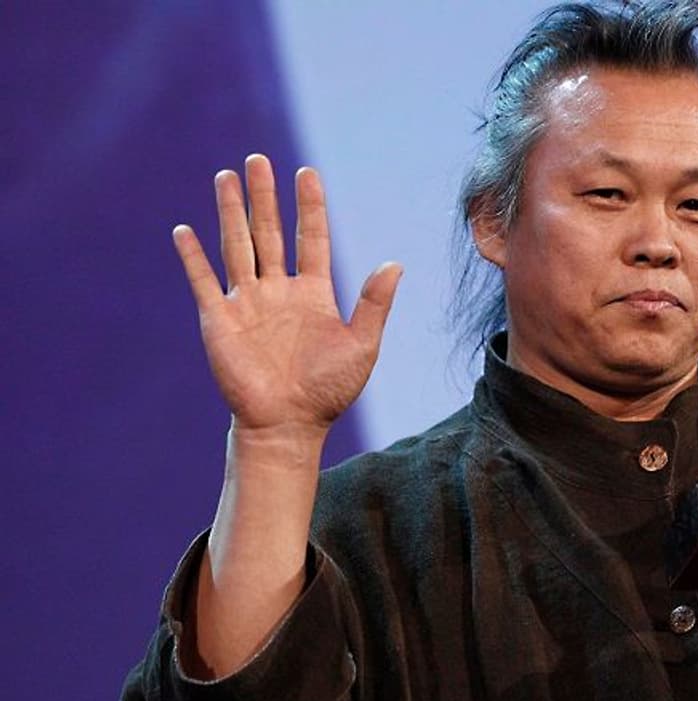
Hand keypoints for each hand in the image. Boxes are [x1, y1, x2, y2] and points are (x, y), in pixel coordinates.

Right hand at [174, 154, 401, 435]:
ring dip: (231, 211)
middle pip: (270, 232)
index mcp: (313, 293)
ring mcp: (247, 303)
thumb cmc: (329, 390)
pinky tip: (184, 231)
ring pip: (237, 246)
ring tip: (226, 176)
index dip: (309, 206)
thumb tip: (395, 262)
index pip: (311, 238)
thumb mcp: (362, 345)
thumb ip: (375, 303)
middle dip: (265, 196)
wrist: (290, 425)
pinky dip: (193, 257)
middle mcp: (278, 291)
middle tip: (259, 159)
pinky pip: (204, 281)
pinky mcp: (220, 320)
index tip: (307, 172)